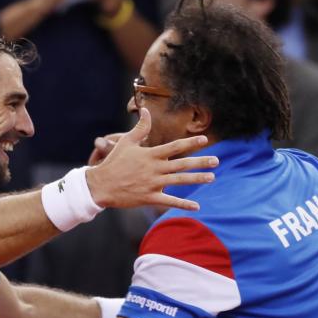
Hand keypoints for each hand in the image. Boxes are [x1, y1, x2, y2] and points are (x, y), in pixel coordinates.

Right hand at [84, 108, 217, 210]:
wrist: (101, 185)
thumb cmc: (113, 163)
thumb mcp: (126, 142)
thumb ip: (140, 128)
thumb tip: (145, 110)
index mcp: (150, 155)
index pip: (175, 147)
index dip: (190, 143)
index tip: (204, 140)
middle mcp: (154, 168)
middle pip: (182, 163)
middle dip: (201, 162)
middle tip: (216, 160)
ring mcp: (153, 184)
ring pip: (179, 180)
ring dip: (197, 179)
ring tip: (211, 177)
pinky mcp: (149, 198)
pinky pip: (170, 201)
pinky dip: (184, 204)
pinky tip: (197, 206)